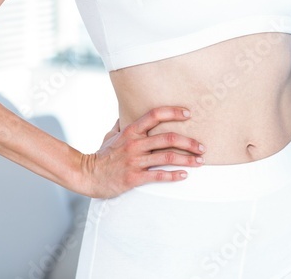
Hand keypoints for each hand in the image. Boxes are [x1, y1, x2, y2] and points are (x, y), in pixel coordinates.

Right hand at [77, 106, 205, 198]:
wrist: (87, 175)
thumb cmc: (102, 154)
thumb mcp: (110, 135)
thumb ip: (122, 124)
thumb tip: (127, 112)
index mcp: (131, 131)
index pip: (155, 115)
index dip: (173, 112)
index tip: (189, 114)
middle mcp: (135, 144)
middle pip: (168, 138)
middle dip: (190, 142)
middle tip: (203, 146)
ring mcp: (134, 161)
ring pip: (167, 157)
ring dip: (188, 159)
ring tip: (200, 161)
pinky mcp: (134, 178)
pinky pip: (158, 176)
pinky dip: (174, 176)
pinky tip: (185, 175)